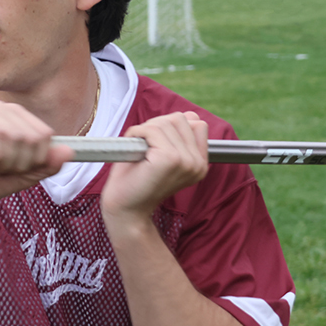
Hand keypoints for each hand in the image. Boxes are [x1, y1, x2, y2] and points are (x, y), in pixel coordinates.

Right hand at [0, 101, 74, 207]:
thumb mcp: (19, 176)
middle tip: (0, 170)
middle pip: (32, 136)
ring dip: (3, 164)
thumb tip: (70, 153)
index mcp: (14, 117)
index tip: (18, 168)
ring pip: (14, 136)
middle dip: (19, 164)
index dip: (36, 159)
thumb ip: (44, 166)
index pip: (44, 133)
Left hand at [101, 111, 207, 227]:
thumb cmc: (138, 180)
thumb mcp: (165, 155)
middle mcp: (198, 164)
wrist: (125, 210)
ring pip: (165, 122)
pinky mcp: (169, 159)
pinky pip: (151, 130)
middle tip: (145, 147)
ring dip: (145, 130)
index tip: (156, 144)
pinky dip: (136, 133)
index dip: (171, 127)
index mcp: (200, 164)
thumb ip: (180, 135)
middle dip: (157, 126)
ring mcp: (186, 161)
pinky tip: (133, 151)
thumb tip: (190, 115)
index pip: (197, 124)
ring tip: (140, 151)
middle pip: (180, 119)